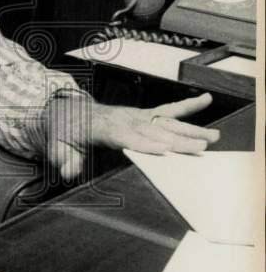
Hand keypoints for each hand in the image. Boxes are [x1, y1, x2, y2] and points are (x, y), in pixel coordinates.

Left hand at [45, 91, 219, 181]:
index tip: (166, 150)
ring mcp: (135, 115)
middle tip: (202, 147)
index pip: (129, 137)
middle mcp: (124, 119)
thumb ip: (64, 159)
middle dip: (178, 140)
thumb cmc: (63, 131)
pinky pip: (167, 110)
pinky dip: (188, 105)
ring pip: (166, 122)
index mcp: (105, 128)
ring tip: (214, 136)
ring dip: (190, 129)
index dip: (147, 143)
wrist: (64, 111)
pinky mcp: (142, 115)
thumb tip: (69, 171)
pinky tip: (206, 100)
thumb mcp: (56, 146)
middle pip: (155, 131)